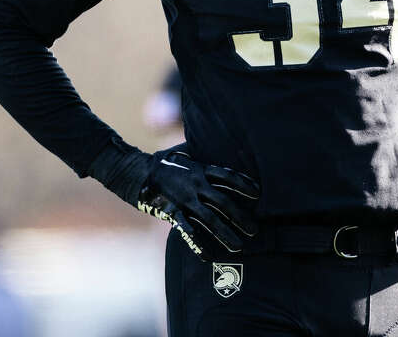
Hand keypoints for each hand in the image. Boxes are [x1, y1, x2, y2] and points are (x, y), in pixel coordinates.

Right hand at [137, 147, 259, 260]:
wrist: (140, 172)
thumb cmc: (167, 161)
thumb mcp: (186, 152)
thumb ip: (202, 150)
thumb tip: (218, 141)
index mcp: (201, 170)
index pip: (228, 177)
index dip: (243, 185)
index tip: (258, 194)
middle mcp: (196, 185)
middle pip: (223, 202)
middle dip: (240, 217)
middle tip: (254, 230)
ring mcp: (185, 200)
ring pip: (210, 220)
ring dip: (225, 234)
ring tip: (239, 246)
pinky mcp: (173, 212)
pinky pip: (187, 230)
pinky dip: (197, 243)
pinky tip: (208, 256)